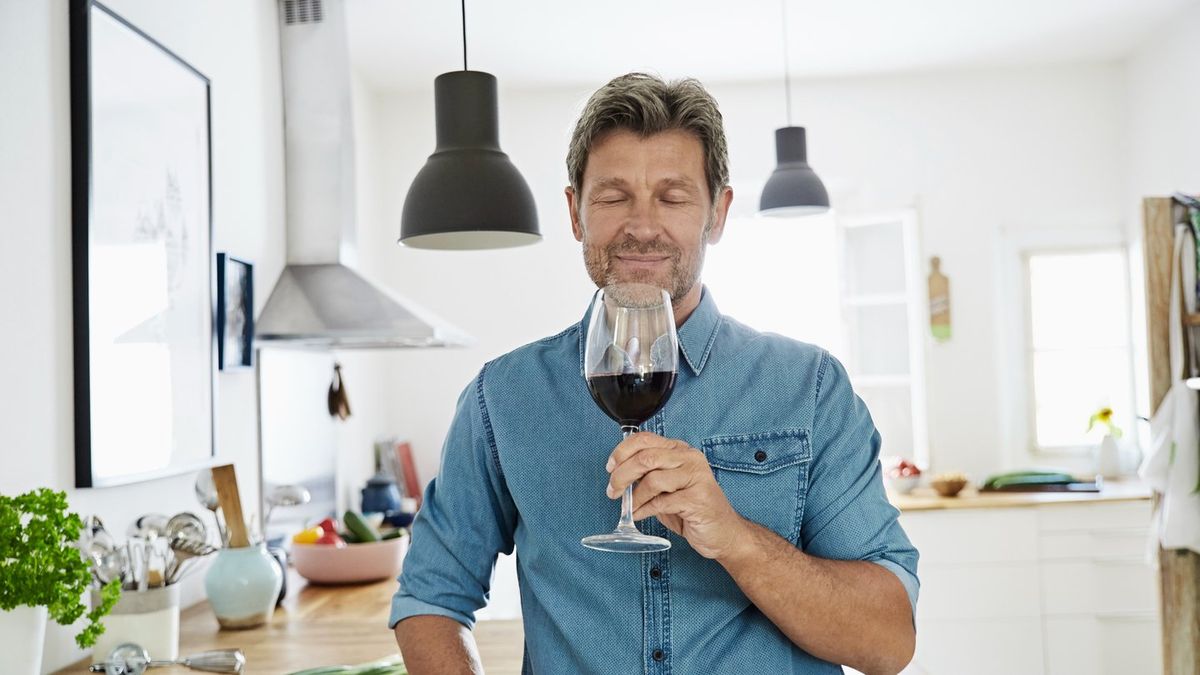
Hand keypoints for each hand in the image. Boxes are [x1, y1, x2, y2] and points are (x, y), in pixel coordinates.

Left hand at [606, 432, 748, 558]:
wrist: (723, 533)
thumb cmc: (692, 510)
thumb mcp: (667, 487)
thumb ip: (647, 476)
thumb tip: (618, 475)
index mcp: (680, 450)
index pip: (645, 439)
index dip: (622, 451)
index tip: (610, 467)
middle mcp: (690, 458)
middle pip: (646, 457)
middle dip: (622, 475)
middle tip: (613, 491)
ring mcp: (696, 477)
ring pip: (652, 479)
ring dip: (634, 497)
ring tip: (629, 507)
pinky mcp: (698, 499)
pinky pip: (662, 502)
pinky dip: (644, 510)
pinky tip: (638, 515)